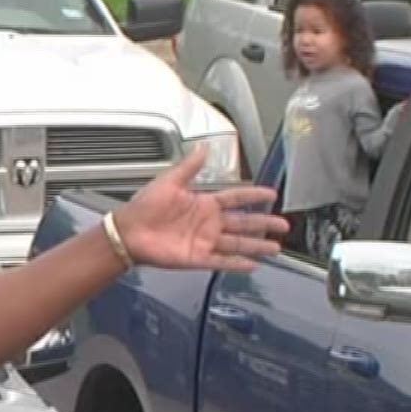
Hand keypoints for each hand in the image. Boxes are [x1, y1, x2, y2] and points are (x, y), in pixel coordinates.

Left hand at [112, 144, 291, 272]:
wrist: (127, 232)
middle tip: (284, 226)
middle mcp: (208, 223)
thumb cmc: (144, 207)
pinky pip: (221, 261)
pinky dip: (236, 264)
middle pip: (243, 223)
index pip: (236, 198)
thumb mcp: (169, 181)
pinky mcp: (196, 258)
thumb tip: (204, 146)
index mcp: (204, 203)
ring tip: (276, 248)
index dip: (254, 196)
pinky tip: (253, 265)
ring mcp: (204, 241)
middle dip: (264, 224)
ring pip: (237, 243)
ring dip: (256, 246)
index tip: (272, 194)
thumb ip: (189, 167)